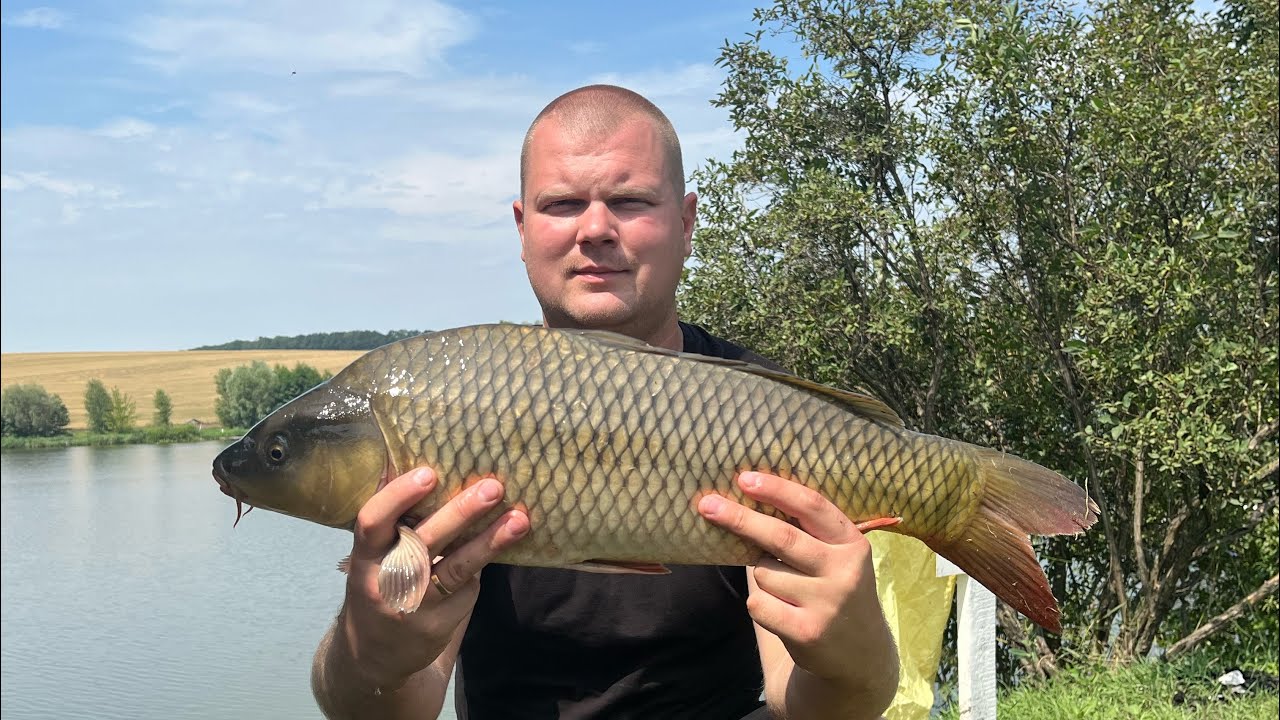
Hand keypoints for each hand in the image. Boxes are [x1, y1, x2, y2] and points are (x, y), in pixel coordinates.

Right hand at [337, 467, 528, 690]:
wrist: (373, 657)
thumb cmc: (380, 584)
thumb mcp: (373, 556)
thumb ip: (394, 522)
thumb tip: (424, 464)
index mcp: (364, 556)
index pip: (372, 521)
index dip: (398, 496)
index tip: (429, 472)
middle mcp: (386, 581)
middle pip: (425, 542)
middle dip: (460, 512)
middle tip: (492, 487)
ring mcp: (414, 605)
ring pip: (457, 568)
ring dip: (491, 541)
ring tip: (520, 518)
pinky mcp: (440, 624)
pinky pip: (468, 587)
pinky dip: (484, 563)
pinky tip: (503, 545)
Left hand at [698, 472, 897, 694]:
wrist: (860, 657)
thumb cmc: (832, 593)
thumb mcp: (834, 559)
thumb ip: (803, 534)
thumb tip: (746, 501)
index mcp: (852, 543)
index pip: (812, 507)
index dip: (777, 490)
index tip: (744, 478)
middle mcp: (844, 571)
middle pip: (781, 537)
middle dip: (741, 519)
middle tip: (708, 505)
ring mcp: (827, 603)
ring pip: (764, 572)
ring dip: (761, 575)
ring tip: (787, 591)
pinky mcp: (807, 632)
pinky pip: (758, 603)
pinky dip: (759, 604)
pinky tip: (783, 613)